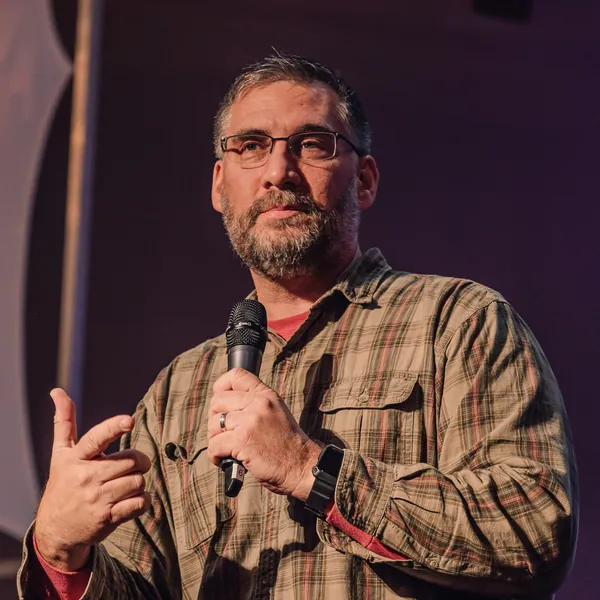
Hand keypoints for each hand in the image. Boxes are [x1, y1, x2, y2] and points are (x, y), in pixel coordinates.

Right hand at [34, 389, 150, 570]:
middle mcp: (86, 477)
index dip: (113, 427)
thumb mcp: (61, 453)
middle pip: (130, 460)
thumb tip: (57, 391)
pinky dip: (143, 500)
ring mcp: (97, 499)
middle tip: (135, 464)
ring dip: (139, 481)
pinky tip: (132, 499)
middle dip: (139, 461)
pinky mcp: (107, 518)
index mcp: (76, 458)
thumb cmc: (64, 484)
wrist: (55, 530)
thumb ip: (65, 422)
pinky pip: (139, 503)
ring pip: (137, 481)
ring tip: (128, 483)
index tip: (129, 420)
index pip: (96, 438)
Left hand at [207, 369, 320, 499]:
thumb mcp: (275, 412)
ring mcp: (250, 420)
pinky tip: (223, 460)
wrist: (301, 465)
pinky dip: (214, 455)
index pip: (236, 375)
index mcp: (265, 395)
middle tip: (222, 433)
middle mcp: (258, 403)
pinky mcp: (242, 439)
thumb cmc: (286, 444)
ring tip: (225, 449)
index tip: (220, 403)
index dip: (220, 387)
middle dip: (214, 419)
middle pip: (217, 401)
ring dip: (215, 439)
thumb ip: (255, 404)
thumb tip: (224, 404)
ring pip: (214, 423)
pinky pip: (214, 444)